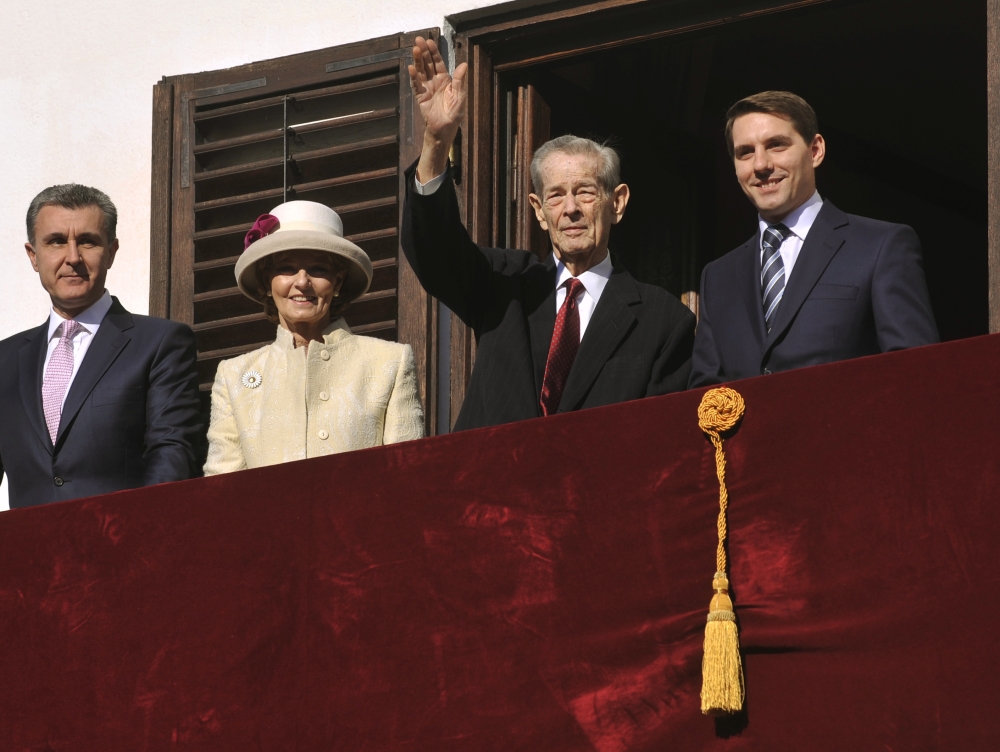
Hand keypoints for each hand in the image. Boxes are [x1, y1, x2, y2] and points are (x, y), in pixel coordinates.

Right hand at [409, 36, 467, 181]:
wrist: (445, 130)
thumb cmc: (454, 115)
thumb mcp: (460, 96)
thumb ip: (460, 81)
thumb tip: (464, 64)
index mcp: (445, 80)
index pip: (438, 63)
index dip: (433, 52)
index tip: (429, 42)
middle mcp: (434, 82)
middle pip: (427, 64)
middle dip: (423, 52)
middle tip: (418, 40)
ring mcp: (426, 88)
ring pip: (421, 71)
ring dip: (417, 61)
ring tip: (414, 49)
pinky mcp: (420, 97)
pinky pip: (416, 85)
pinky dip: (414, 77)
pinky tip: (411, 68)